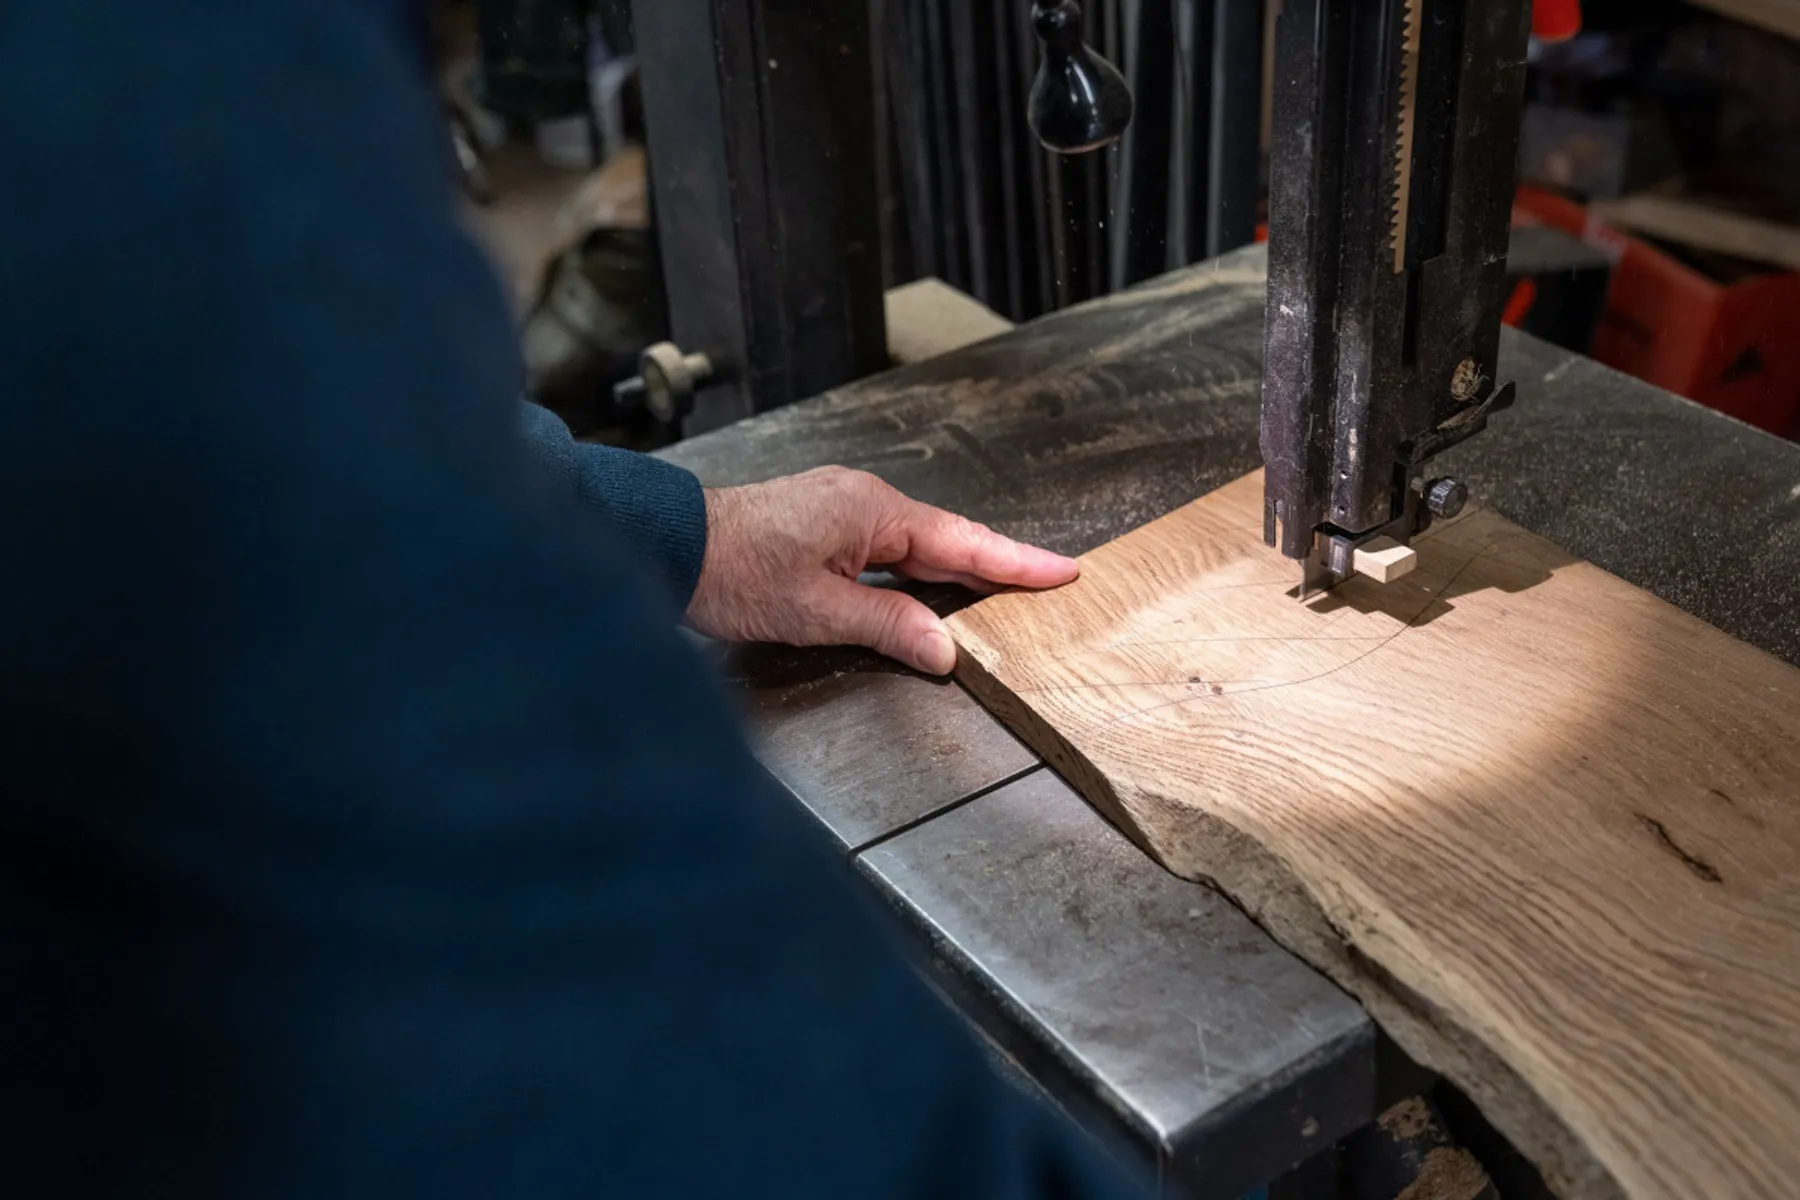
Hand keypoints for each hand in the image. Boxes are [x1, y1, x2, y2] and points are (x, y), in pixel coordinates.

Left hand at [687, 467, 1078, 674]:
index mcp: (873, 512)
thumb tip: (945, 648)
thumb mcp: (817, 611)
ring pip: (916, 546)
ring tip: (1002, 594)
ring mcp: (842, 511)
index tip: (1061, 570)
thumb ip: (889, 625)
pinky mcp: (821, 526)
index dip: (1015, 562)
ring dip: (957, 570)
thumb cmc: (732, 569)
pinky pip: (887, 549)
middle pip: (947, 540)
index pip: (964, 542)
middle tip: (1048, 583)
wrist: (669, 546)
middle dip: (998, 565)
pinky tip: (927, 593)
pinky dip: (918, 571)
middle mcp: (864, 503)